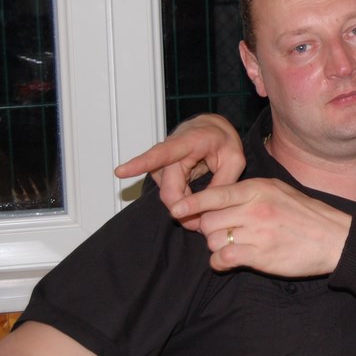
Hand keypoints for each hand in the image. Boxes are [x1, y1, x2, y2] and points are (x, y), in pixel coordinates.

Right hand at [114, 114, 244, 228]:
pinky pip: (170, 193)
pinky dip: (181, 202)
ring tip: (202, 211)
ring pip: (168, 194)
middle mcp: (170, 151)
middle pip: (168, 189)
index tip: (121, 171)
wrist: (212, 129)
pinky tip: (193, 203)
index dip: (141, 163)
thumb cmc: (222, 141)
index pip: (161, 153)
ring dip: (182, 206)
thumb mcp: (235, 159)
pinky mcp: (162, 172)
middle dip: (181, 209)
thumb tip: (207, 208)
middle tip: (199, 225)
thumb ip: (223, 181)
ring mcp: (163, 162)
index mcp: (188, 141)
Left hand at [171, 178, 351, 275]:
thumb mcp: (279, 191)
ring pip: (213, 239)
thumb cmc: (307, 215)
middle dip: (209, 228)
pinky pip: (223, 259)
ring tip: (232, 245)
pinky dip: (219, 262)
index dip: (191, 202)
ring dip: (216, 244)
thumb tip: (219, 198)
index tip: (176, 208)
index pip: (215, 194)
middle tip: (221, 232)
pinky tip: (228, 261)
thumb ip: (249, 193)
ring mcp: (257, 233)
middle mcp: (255, 209)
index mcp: (258, 189)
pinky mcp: (260, 256)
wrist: (334, 238)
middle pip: (208, 220)